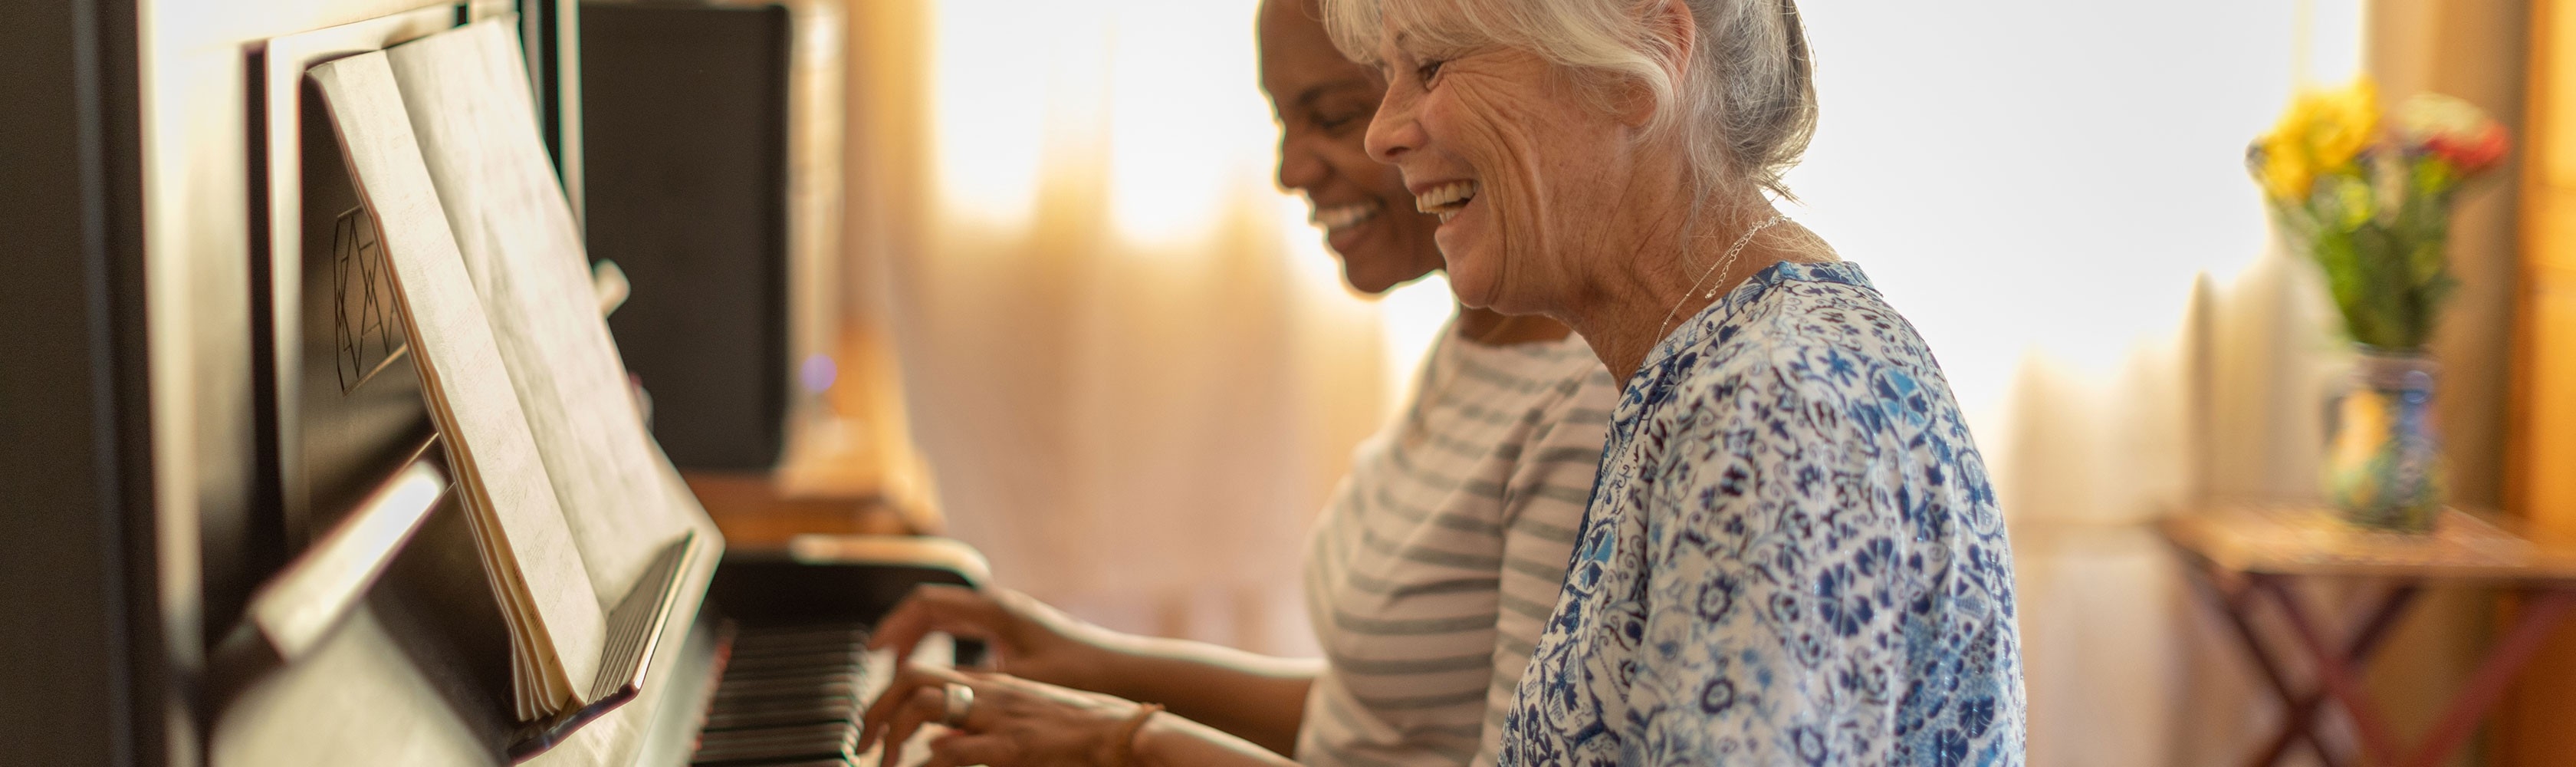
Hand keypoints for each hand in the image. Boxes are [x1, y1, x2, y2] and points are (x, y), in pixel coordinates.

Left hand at [858, 664, 1150, 766]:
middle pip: (910, 679)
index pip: (921, 674)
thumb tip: (938, 747)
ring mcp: (999, 715)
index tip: (870, 727)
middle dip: (873, 711)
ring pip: (923, 706)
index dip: (885, 697)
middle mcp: (989, 691)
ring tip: (883, 764)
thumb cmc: (1077, 733)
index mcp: (990, 684)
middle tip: (861, 746)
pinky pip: (955, 750)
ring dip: (892, 737)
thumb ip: (977, 734)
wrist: (1124, 732)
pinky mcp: (1014, 743)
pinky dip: (930, 763)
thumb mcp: (1019, 726)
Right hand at [869, 584, 1119, 691]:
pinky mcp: (1011, 631)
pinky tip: (933, 669)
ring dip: (917, 637)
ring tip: (895, 667)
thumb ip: (975, 688)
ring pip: (945, 617)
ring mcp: (1004, 616)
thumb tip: (929, 699)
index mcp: (995, 611)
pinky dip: (939, 643)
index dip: (894, 625)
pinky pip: (961, 628)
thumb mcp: (1022, 683)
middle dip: (899, 632)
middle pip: (930, 607)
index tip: (873, 651)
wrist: (1122, 671)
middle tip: (875, 661)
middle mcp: (996, 607)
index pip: (927, 604)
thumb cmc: (1081, 674)